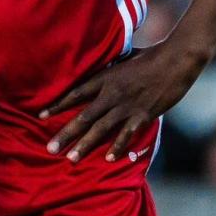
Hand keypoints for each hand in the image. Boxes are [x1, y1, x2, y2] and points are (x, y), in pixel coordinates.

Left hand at [40, 40, 206, 162]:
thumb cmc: (149, 56)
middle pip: (83, 116)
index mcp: (104, 77)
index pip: (74, 94)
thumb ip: (108, 69)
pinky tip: (109, 159)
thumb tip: (95, 67)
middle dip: (66, 134)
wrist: (174, 61)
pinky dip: (117, 147)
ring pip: (101, 129)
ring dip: (85, 145)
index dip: (57, 105)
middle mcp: (111, 93)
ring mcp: (127, 106)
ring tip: (71, 158)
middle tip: (50, 148)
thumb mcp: (121, 59)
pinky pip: (127, 134)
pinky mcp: (143, 115)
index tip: (40, 116)